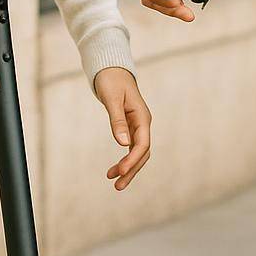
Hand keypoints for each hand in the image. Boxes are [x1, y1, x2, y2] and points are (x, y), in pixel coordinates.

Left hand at [93, 67, 151, 189]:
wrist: (111, 69)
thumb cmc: (111, 81)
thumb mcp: (112, 99)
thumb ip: (117, 121)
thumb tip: (122, 143)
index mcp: (142, 117)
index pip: (142, 144)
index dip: (132, 160)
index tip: (119, 171)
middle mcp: (143, 123)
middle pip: (142, 153)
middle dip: (131, 170)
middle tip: (117, 186)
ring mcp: (138, 126)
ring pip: (137, 153)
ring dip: (128, 168)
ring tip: (114, 182)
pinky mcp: (130, 127)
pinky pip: (131, 148)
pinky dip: (124, 159)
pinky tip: (115, 169)